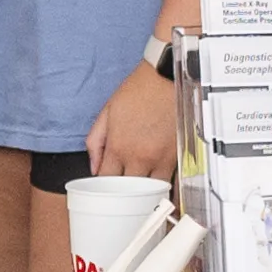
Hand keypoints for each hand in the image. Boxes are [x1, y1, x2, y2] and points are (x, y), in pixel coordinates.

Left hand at [85, 62, 181, 182]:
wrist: (168, 77)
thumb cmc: (140, 89)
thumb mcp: (107, 111)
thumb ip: (96, 141)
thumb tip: (93, 165)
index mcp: (118, 147)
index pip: (105, 180)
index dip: (102, 187)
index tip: (103, 187)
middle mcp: (139, 157)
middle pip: (127, 192)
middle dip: (122, 194)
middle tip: (120, 193)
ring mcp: (160, 159)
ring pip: (150, 192)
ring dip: (143, 194)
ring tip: (138, 192)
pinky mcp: (178, 157)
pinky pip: (169, 182)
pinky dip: (162, 187)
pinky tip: (157, 186)